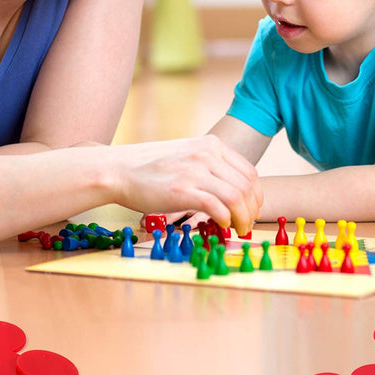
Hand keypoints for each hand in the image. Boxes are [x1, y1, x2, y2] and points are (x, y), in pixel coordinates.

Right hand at [110, 135, 261, 236]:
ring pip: (237, 198)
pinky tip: (221, 226)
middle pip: (247, 186)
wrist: (118, 169)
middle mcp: (206, 154)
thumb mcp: (186, 155)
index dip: (256, 196)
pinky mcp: (182, 190)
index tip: (252, 211)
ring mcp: (194, 171)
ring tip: (238, 229)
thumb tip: (231, 190)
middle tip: (247, 225)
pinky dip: (225, 220)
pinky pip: (218, 207)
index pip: (249, 172)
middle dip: (252, 211)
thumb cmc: (149, 168)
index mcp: (210, 145)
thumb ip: (209, 166)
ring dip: (243, 219)